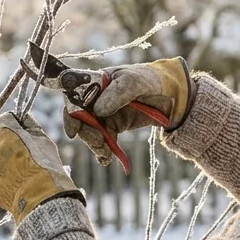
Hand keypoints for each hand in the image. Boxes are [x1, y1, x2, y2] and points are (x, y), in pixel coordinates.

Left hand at [0, 113, 80, 223]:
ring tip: (21, 172)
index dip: (13, 124)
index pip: (3, 120)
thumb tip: (23, 117)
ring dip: (3, 161)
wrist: (41, 198)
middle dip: (8, 144)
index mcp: (5, 133)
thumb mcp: (43, 139)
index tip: (22, 131)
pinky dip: (2, 179)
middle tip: (24, 154)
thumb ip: (30, 125)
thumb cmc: (46, 166)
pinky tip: (16, 183)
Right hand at [64, 57, 194, 166]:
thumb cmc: (149, 80)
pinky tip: (107, 159)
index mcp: (96, 81)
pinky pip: (102, 140)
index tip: (74, 130)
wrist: (169, 95)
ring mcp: (103, 113)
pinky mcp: (113, 126)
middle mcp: (95, 97)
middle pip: (79, 117)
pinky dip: (103, 151)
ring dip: (95, 144)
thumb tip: (98, 110)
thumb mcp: (134, 82)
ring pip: (89, 131)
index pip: (73, 94)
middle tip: (98, 142)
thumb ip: (117, 93)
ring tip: (105, 154)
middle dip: (85, 132)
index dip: (70, 111)